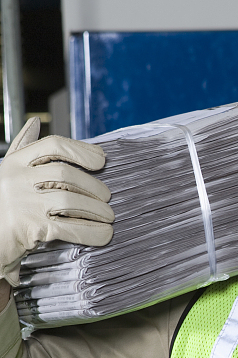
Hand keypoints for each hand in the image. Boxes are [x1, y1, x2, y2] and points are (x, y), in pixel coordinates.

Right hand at [0, 117, 112, 285]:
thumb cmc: (2, 206)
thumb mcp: (7, 172)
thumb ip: (23, 147)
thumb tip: (35, 123)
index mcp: (14, 163)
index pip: (53, 146)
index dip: (81, 151)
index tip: (100, 159)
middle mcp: (17, 180)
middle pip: (66, 175)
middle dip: (92, 186)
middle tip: (106, 196)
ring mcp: (24, 204)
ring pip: (70, 201)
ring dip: (96, 209)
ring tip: (108, 215)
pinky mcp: (32, 228)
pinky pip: (71, 227)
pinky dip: (92, 231)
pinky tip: (103, 233)